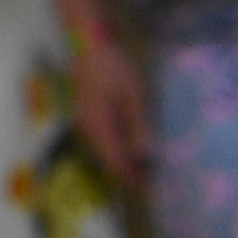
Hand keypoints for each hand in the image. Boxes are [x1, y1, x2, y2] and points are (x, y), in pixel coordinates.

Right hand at [64, 30, 151, 187]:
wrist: (90, 47)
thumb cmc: (114, 68)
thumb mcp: (133, 95)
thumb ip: (138, 126)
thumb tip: (145, 156)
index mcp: (98, 126)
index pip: (114, 162)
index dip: (131, 178)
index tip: (150, 190)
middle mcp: (88, 129)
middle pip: (107, 161)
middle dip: (127, 174)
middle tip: (152, 182)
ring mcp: (85, 123)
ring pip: (103, 153)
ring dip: (122, 163)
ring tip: (145, 169)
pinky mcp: (88, 117)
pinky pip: (101, 142)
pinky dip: (116, 151)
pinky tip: (131, 150)